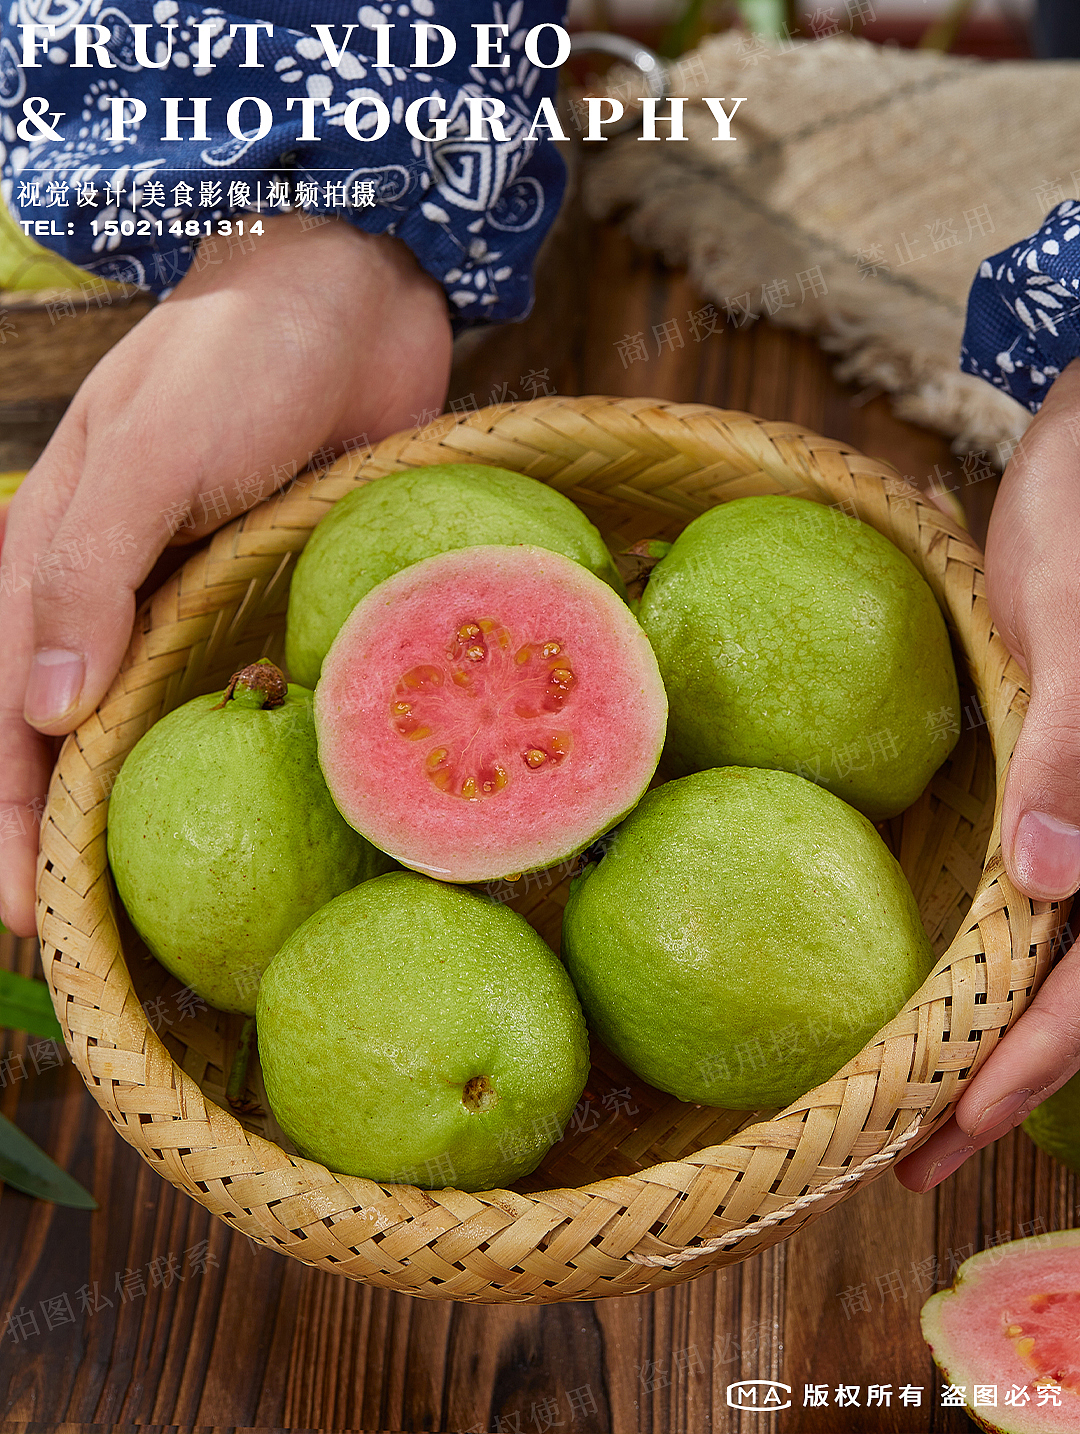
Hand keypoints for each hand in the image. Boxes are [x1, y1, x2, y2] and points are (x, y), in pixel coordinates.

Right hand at [0, 214, 451, 935]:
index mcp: (53, 556)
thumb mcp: (147, 456)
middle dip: (57, 836)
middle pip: (63, 735)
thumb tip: (48, 712)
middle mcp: (113, 590)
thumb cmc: (240, 358)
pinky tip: (248, 806)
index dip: (6, 819)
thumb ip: (88, 574)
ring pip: (145, 722)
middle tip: (77, 942)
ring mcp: (191, 596)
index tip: (22, 916)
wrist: (355, 291)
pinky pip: (232, 686)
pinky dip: (222, 748)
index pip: (6, 711)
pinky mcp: (267, 593)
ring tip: (153, 904)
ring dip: (136, 807)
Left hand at [897, 356, 1079, 1192]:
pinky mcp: (1059, 777)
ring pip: (1057, 949)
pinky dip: (984, 948)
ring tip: (909, 1098)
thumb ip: (1078, 744)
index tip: (942, 1134)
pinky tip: (928, 974)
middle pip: (1079, 987)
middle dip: (996, 1077)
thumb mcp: (1079, 618)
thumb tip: (1050, 883)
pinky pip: (1035, 884)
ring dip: (988, 1029)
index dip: (1025, 1064)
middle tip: (909, 1158)